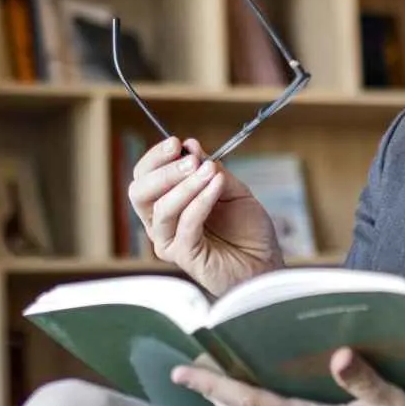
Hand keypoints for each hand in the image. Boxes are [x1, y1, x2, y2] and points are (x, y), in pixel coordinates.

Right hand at [128, 136, 283, 296]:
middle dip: (163, 171)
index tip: (176, 143)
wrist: (265, 262)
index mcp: (166, 204)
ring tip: (209, 170)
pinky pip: (186, 223)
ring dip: (186, 184)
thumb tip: (191, 146)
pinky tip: (217, 185)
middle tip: (190, 158)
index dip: (156, 158)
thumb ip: (211, 170)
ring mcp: (169, 241)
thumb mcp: (232, 189)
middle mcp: (161, 223)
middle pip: (139, 193)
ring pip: (162, 208)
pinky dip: (201, 200)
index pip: (144, 177)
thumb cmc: (247, 230)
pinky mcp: (184, 255)